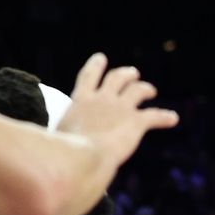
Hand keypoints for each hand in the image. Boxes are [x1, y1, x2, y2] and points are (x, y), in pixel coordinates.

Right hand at [57, 53, 178, 163]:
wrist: (82, 157)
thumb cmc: (63, 153)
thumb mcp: (52, 138)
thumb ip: (54, 135)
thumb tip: (41, 146)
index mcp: (81, 100)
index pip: (89, 76)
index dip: (96, 65)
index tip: (101, 58)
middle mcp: (102, 99)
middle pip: (117, 77)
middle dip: (126, 73)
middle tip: (132, 73)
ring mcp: (121, 108)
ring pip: (138, 89)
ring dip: (145, 87)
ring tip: (150, 90)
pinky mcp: (136, 121)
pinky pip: (155, 116)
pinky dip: (165, 117)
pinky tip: (172, 119)